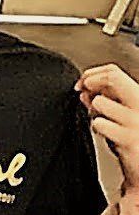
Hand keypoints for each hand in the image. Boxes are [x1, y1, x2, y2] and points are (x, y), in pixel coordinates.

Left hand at [78, 63, 138, 188]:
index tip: (82, 82)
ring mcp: (138, 121)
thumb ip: (107, 100)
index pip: (114, 72)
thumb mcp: (124, 115)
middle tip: (82, 90)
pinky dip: (98, 128)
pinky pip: (99, 124)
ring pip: (101, 102)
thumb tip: (85, 91)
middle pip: (112, 78)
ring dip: (94, 112)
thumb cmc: (136, 142)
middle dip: (91, 81)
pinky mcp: (129, 137)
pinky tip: (109, 136)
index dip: (92, 74)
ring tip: (105, 124)